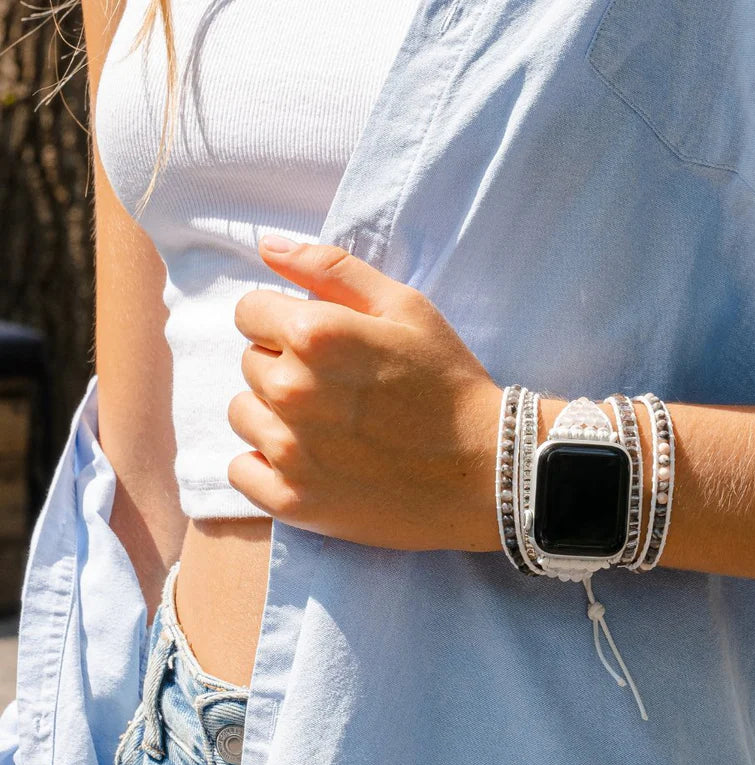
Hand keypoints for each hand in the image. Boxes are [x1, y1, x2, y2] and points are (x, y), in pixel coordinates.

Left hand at [227, 236, 503, 551]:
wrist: (485, 470)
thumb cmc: (448, 382)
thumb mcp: (405, 307)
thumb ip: (331, 269)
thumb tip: (266, 246)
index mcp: (314, 335)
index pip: (249, 312)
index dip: (284, 321)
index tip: (321, 344)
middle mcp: (292, 391)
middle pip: (250, 364)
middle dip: (284, 366)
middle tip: (339, 387)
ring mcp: (289, 451)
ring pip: (244, 415)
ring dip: (273, 414)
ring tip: (328, 425)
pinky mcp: (293, 501)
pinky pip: (241, 472)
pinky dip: (265, 466)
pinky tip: (308, 461)